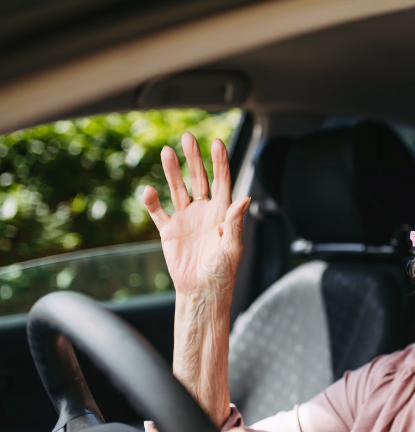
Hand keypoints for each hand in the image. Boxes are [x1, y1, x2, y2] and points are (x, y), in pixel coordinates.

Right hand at [142, 133, 250, 296]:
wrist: (203, 291)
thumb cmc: (223, 272)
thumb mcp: (232, 247)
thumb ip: (235, 222)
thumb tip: (244, 198)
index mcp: (222, 213)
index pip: (222, 182)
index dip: (220, 163)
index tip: (216, 143)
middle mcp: (204, 211)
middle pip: (199, 179)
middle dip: (194, 159)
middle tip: (188, 137)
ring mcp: (186, 218)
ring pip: (178, 189)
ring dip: (172, 171)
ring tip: (166, 152)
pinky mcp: (169, 230)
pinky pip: (158, 212)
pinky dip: (152, 201)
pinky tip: (149, 189)